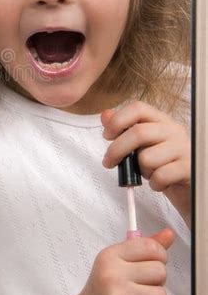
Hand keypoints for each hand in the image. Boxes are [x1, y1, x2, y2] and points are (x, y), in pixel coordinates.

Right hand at [75, 228, 173, 294]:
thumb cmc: (103, 291)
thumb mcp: (117, 264)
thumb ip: (144, 249)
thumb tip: (169, 234)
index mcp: (110, 255)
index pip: (150, 247)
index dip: (159, 257)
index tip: (150, 265)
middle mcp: (112, 273)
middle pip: (160, 271)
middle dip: (156, 282)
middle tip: (140, 288)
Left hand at [101, 102, 190, 224]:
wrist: (188, 186)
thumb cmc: (162, 164)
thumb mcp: (142, 145)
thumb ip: (124, 129)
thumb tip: (105, 115)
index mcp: (161, 120)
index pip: (138, 108)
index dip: (118, 120)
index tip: (107, 136)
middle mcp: (174, 130)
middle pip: (138, 133)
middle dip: (117, 149)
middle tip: (108, 162)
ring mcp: (183, 148)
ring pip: (147, 158)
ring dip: (141, 171)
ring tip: (149, 172)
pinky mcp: (188, 168)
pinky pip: (160, 176)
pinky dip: (154, 184)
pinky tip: (158, 183)